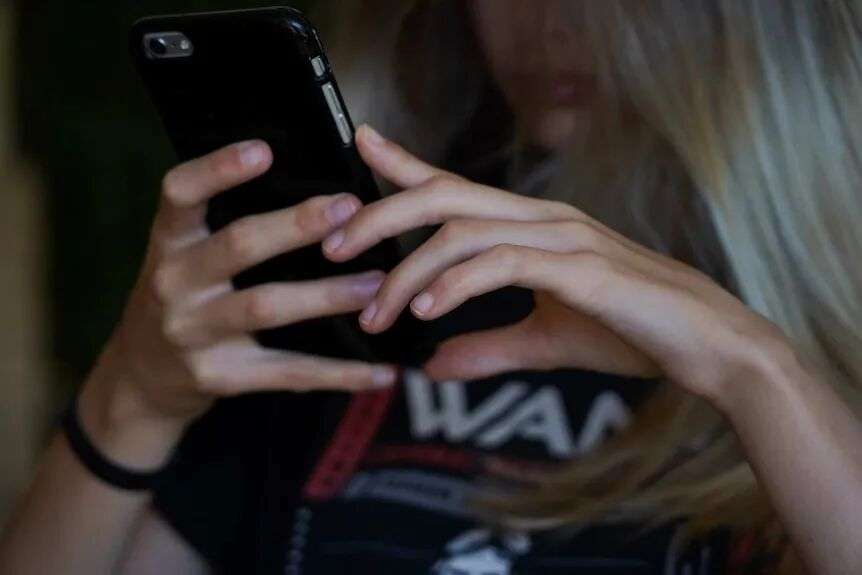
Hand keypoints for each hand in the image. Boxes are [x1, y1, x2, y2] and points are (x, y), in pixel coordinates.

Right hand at [92, 140, 395, 432]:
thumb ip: (224, 225)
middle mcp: (173, 282)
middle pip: (238, 245)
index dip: (217, 169)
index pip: (180, 193)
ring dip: (327, 295)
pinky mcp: (218, 377)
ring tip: (376, 284)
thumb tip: (310, 190)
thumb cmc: (183, 298)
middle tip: (349, 208)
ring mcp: (192, 333)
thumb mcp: (185, 256)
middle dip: (295, 225)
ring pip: (266, 306)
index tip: (264, 150)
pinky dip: (339, 373)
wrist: (141, 378)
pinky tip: (380, 371)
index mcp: (169, 242)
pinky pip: (287, 373)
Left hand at [325, 126, 789, 405]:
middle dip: (379, 214)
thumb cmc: (631, 332)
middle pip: (442, 195)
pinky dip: (457, 284)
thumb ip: (486, 347)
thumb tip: (432, 364)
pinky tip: (427, 312)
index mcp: (531, 225)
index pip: (455, 185)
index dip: (404, 162)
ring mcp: (562, 236)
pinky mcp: (581, 267)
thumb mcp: (544, 342)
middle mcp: (542, 217)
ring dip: (408, 270)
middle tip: (332, 247)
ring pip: (462, 230)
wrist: (706, 347)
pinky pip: (503, 262)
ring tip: (376, 310)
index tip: (361, 145)